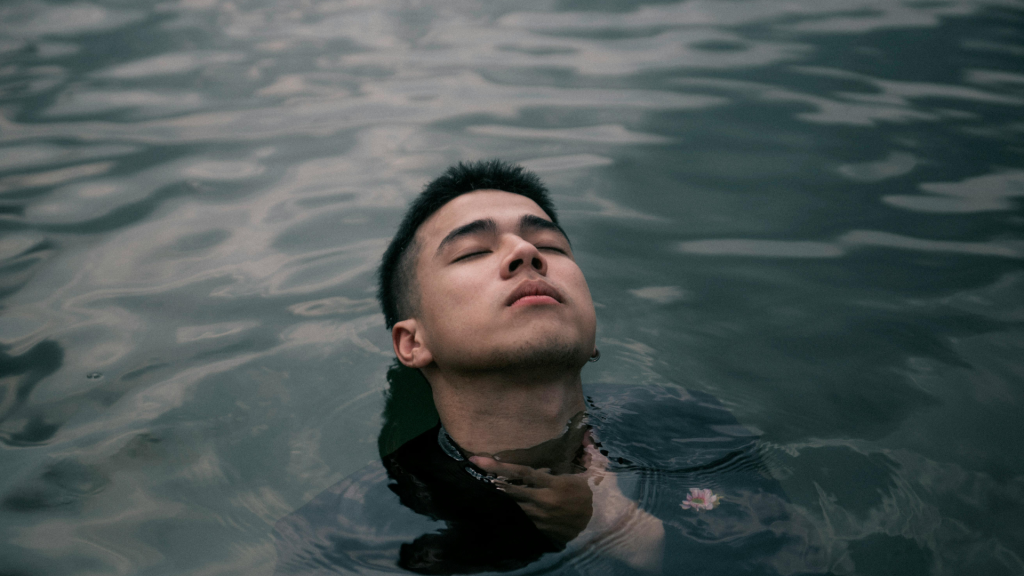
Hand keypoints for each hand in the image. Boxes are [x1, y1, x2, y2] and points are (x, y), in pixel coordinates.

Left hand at [472, 445, 664, 571]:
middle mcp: (544, 503)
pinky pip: (528, 516)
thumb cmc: (603, 497)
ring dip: (511, 493)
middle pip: (512, 490)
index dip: (498, 466)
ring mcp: (542, 519)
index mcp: (555, 485)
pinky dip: (525, 506)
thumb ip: (590, 451)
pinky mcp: (543, 531)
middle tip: (478, 468)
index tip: (478, 460)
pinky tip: (525, 499)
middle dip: (495, 479)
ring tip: (501, 481)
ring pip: (519, 503)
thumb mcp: (597, 472)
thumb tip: (588, 431)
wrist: (609, 530)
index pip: (521, 473)